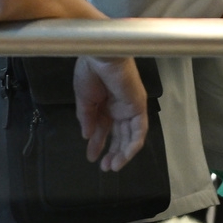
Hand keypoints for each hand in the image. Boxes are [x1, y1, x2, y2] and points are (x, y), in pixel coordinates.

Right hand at [74, 56, 147, 171]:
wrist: (100, 56)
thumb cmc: (89, 72)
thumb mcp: (83, 99)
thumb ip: (86, 118)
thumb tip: (86, 135)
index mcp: (105, 103)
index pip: (103, 128)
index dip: (97, 143)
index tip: (90, 157)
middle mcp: (119, 107)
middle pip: (118, 135)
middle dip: (111, 151)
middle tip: (104, 167)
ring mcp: (130, 108)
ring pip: (130, 136)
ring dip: (122, 153)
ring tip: (112, 166)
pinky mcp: (139, 107)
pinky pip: (139, 131)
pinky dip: (133, 145)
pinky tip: (124, 156)